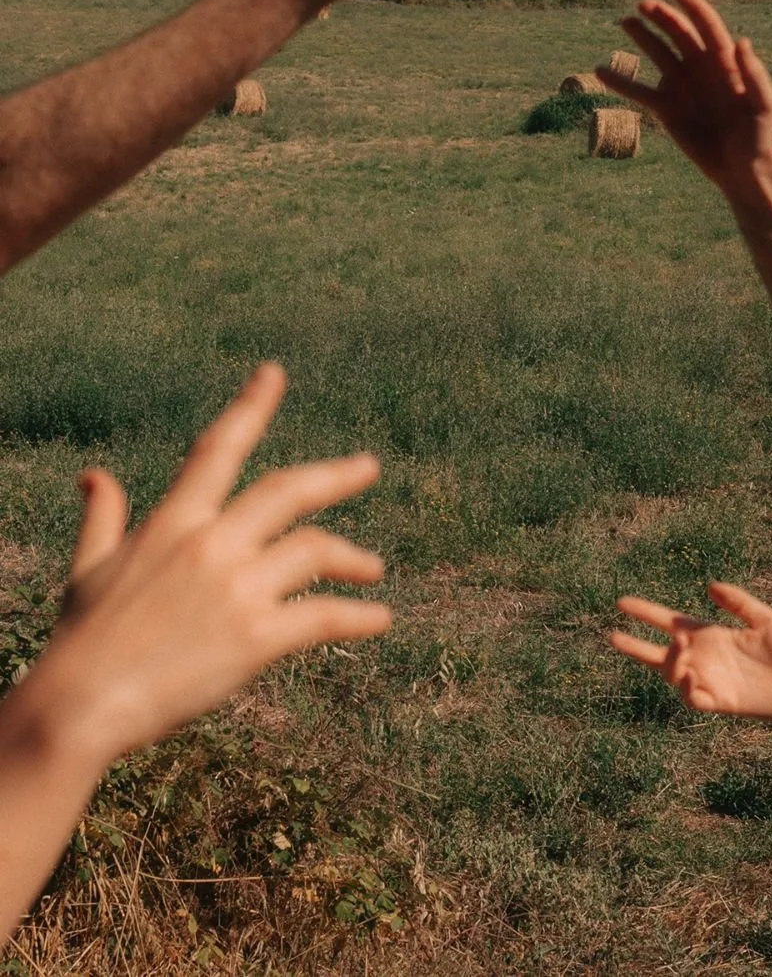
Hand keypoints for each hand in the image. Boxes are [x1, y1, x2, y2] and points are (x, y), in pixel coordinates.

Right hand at [43, 364, 390, 760]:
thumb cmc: (82, 641)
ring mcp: (236, 589)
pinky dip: (359, 616)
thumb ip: (104, 517)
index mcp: (174, 522)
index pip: (218, 448)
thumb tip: (95, 475)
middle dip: (336, 474)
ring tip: (373, 569)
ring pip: (315, 550)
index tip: (274, 373)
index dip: (250, 406)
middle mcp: (211, 544)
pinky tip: (380, 619)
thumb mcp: (88, 567)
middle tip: (369, 466)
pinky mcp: (256, 638)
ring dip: (352, 556)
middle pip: (288, 490)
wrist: (81, 707)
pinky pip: (324, 616)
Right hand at [596, 0, 771, 187]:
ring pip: (658, 55)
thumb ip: (754, 75)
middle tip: (645, 4)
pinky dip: (620, 83)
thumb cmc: (758, 135)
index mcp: (725, 62)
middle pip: (679, 35)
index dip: (694, 7)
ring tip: (625, 22)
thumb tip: (741, 42)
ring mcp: (681, 86)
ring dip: (642, 37)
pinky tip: (600, 72)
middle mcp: (700, 68)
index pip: (707, 27)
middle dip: (663, 17)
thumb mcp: (762, 105)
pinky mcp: (666, 108)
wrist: (740, 167)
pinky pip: (640, 91)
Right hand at [610, 582, 771, 720]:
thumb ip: (738, 602)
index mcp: (708, 634)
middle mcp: (703, 657)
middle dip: (634, 645)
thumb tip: (709, 585)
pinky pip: (691, 697)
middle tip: (612, 636)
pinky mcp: (718, 700)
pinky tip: (690, 677)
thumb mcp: (764, 618)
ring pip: (671, 674)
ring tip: (682, 652)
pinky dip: (684, 688)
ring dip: (670, 663)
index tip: (621, 602)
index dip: (645, 612)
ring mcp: (708, 679)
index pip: (667, 621)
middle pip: (658, 651)